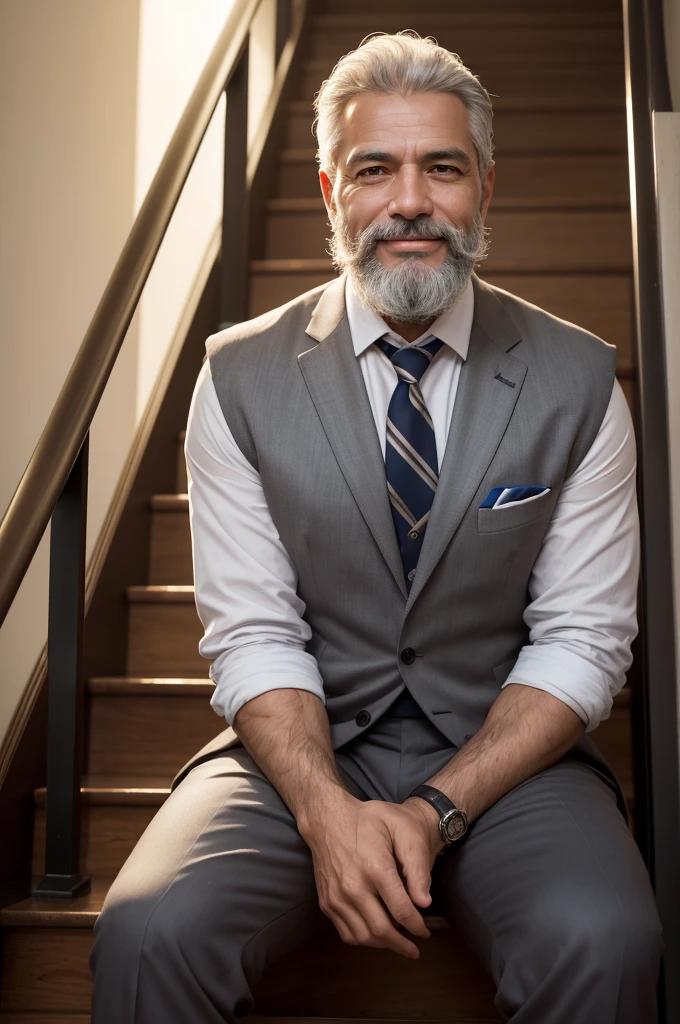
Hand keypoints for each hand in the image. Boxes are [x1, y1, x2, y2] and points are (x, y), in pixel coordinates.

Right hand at [300, 791, 443, 957]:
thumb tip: (424, 903)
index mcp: (375, 868)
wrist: (328, 818)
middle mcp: (353, 887)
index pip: (402, 911)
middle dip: (402, 945)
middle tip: (415, 949)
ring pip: (363, 937)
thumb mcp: (401, 829)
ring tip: (397, 943)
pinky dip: (363, 939)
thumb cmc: (369, 819)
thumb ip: (416, 866)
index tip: (425, 933)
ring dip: (383, 945)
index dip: (417, 927)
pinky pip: (346, 933)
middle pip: (382, 930)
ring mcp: (336, 897)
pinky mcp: (326, 902)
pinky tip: (375, 933)